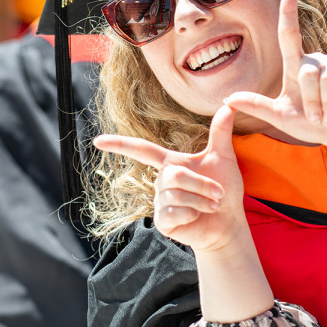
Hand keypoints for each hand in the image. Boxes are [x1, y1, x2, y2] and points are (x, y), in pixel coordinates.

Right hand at [93, 105, 244, 253]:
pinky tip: (197, 217)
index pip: (141, 150)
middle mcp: (161, 182)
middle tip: (218, 193)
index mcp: (170, 164)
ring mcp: (160, 203)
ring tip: (212, 205)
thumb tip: (228, 104)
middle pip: (173, 174)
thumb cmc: (223, 190)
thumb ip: (221, 131)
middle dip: (201, 183)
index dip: (120, 144)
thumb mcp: (224, 157)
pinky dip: (193, 214)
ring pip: (176, 194)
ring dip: (201, 200)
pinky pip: (174, 213)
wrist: (228, 222)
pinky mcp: (163, 222)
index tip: (97, 141)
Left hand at [225, 0, 326, 176]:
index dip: (289, 12)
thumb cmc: (313, 125)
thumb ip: (257, 106)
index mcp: (296, 66)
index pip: (289, 34)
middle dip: (311, 102)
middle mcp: (315, 60)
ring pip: (324, 79)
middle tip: (318, 118)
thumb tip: (227, 99)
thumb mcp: (281, 117)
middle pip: (306, 72)